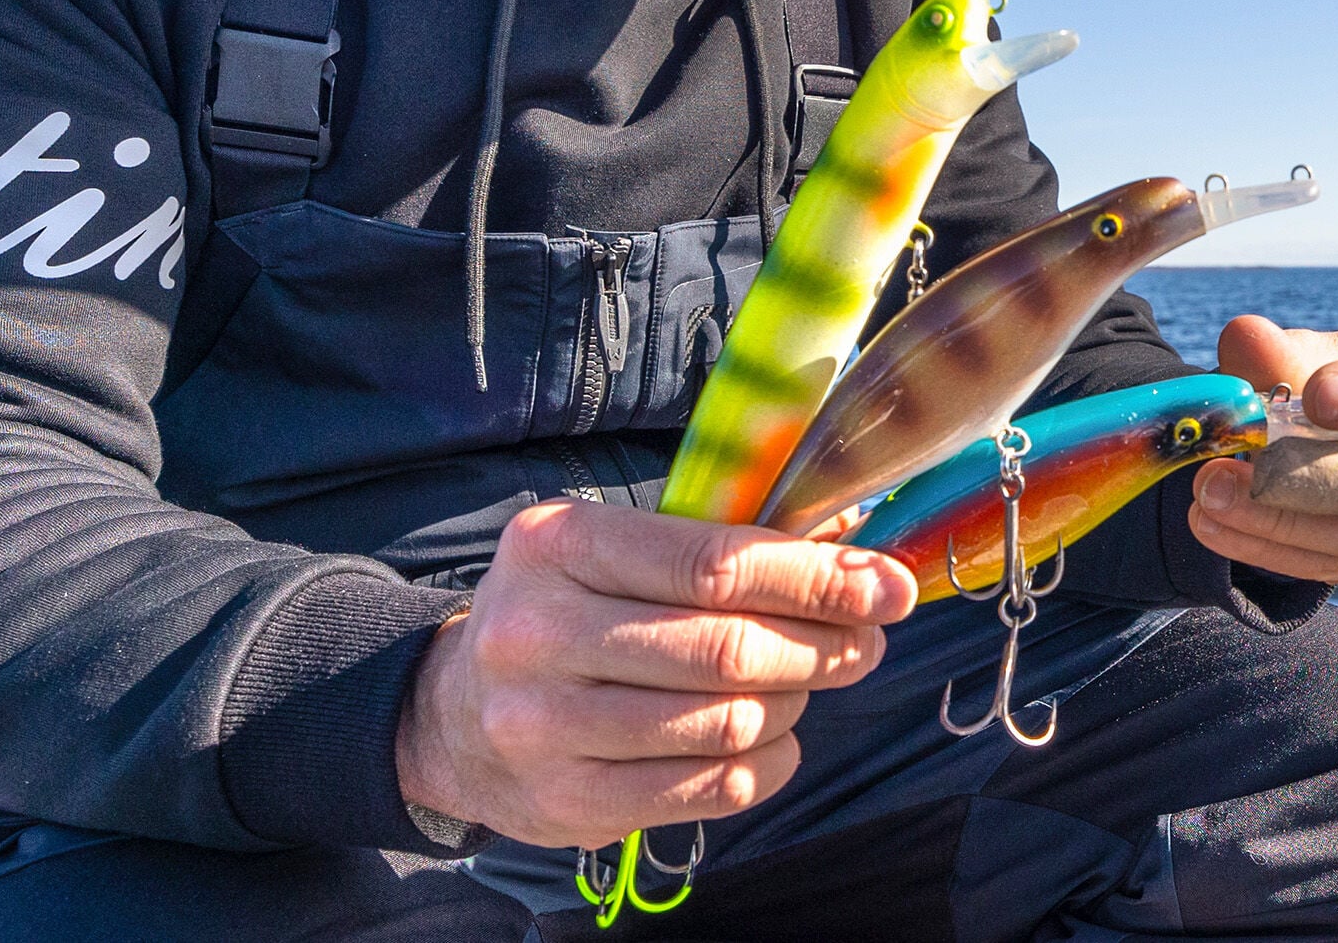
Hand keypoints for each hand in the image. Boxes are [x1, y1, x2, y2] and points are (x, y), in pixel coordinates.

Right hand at [395, 499, 915, 847]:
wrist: (454, 712)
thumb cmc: (566, 608)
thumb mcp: (610, 544)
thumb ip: (715, 538)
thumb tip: (849, 534)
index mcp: (556, 545)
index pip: (712, 562)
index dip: (814, 576)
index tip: (883, 583)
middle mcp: (538, 632)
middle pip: (725, 648)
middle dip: (822, 641)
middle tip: (867, 637)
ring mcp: (544, 727)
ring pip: (725, 722)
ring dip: (797, 701)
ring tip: (814, 680)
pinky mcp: (567, 804)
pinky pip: (707, 788)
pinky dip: (767, 762)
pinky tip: (779, 737)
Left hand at [1188, 315, 1337, 584]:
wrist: (1327, 423)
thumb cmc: (1330, 373)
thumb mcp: (1307, 349)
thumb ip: (1275, 349)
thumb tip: (1245, 336)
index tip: (1316, 396)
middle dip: (1317, 478)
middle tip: (1240, 464)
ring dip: (1280, 523)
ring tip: (1209, 497)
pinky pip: (1337, 565)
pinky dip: (1271, 549)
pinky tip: (1216, 524)